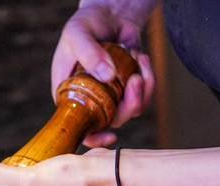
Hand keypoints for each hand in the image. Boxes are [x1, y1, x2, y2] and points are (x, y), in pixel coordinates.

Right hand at [51, 3, 156, 147]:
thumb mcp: (77, 32)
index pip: (79, 128)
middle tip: (135, 78)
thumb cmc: (86, 23)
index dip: (94, 138)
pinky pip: (144, 95)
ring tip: (140, 60)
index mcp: (70, 95)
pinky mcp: (129, 89)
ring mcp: (112, 96)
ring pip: (132, 110)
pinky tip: (142, 58)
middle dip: (129, 104)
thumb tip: (108, 76)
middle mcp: (91, 100)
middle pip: (112, 121)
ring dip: (143, 89)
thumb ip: (88, 52)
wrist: (108, 14)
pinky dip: (148, 78)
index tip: (110, 135)